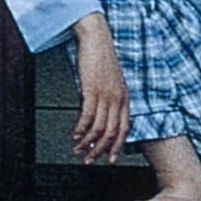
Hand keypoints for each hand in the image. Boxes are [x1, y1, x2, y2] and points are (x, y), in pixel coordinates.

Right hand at [72, 22, 128, 162]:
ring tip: (79, 150)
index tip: (110, 158)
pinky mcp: (92, 90)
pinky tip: (75, 135)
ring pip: (99, 128)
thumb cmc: (102, 59)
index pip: (124, 129)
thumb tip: (100, 115)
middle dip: (100, 150)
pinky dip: (81, 129)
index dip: (117, 146)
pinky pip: (87, 116)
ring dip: (88, 142)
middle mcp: (118, 99)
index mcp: (125, 98)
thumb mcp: (112, 82)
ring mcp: (106, 95)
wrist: (97, 40)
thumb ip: (110, 99)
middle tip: (90, 160)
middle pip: (111, 133)